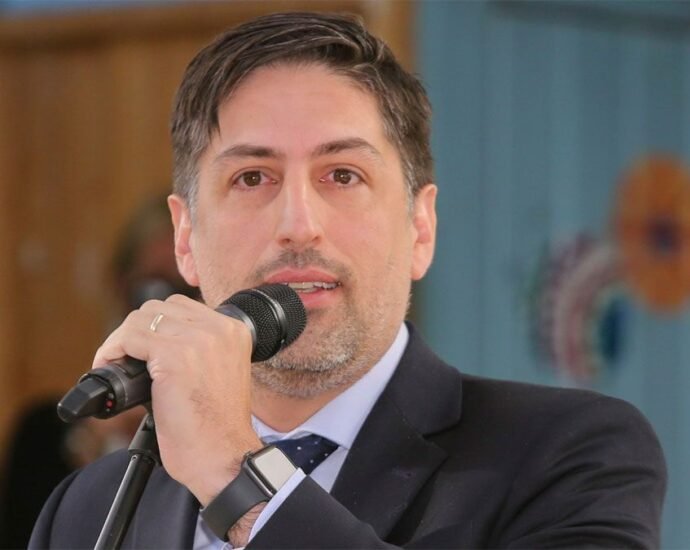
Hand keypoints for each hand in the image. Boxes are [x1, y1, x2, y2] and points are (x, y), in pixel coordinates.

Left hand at [92, 294, 262, 504]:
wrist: (224, 456)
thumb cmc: (217, 426)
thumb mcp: (217, 371)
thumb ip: (198, 348)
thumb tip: (152, 340)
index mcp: (234, 329)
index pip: (180, 306)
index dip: (153, 325)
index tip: (141, 348)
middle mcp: (219, 329)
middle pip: (158, 308)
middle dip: (134, 330)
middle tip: (123, 358)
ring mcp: (198, 340)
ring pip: (139, 320)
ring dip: (119, 340)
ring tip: (114, 363)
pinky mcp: (175, 357)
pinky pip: (130, 338)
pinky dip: (112, 351)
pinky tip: (109, 367)